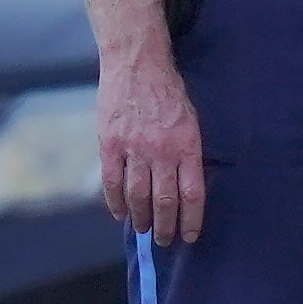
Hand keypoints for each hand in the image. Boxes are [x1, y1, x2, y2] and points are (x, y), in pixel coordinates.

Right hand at [98, 50, 205, 244]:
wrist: (137, 63)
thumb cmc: (167, 92)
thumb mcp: (190, 120)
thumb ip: (188, 153)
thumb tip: (186, 187)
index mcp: (186, 145)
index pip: (192, 193)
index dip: (191, 220)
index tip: (189, 236)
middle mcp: (162, 150)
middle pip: (164, 201)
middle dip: (164, 226)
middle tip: (163, 240)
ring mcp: (134, 147)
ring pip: (137, 196)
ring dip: (140, 218)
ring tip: (142, 230)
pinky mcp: (110, 143)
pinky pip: (112, 182)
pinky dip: (115, 203)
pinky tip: (120, 214)